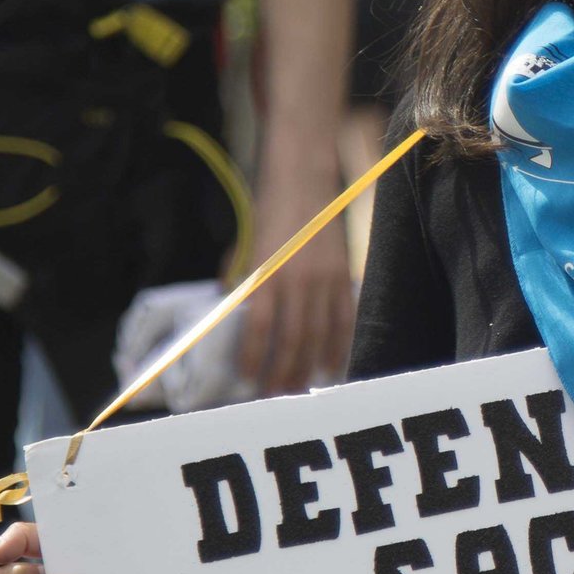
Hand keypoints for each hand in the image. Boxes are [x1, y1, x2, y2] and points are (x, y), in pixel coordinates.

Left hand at [236, 151, 353, 395]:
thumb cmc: (269, 210)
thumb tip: (229, 311)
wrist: (304, 177)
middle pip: (293, 338)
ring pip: (320, 335)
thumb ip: (240, 278)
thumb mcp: (246, 244)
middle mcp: (297, 278)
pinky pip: (344, 320)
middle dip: (284, 372)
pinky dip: (339, 345)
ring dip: (311, 366)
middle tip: (276, 396)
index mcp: (267, 271)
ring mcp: (325, 278)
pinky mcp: (344, 275)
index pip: (259, 326)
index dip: (254, 356)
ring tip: (302, 389)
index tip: (248, 379)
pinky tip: (333, 365)